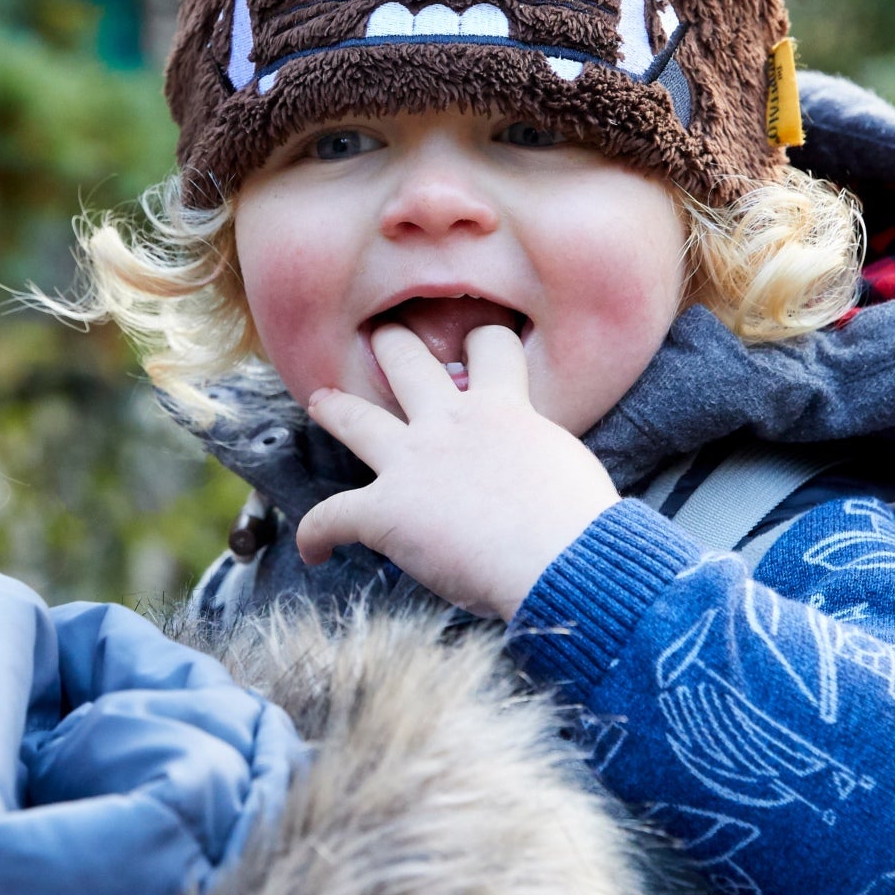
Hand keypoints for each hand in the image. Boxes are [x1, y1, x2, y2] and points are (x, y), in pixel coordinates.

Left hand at [293, 323, 620, 618]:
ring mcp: (411, 462)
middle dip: (393, 345)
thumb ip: (540, 459)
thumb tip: (541, 486)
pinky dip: (315, 534)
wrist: (562, 556)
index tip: (475, 347)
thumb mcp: (569, 466)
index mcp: (505, 407)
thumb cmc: (581, 522)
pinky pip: (332, 516)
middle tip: (382, 337)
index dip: (482, 344)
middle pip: (408, 360)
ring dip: (334, 408)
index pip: (491, 349)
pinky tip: (312, 551)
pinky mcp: (385, 510)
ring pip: (356, 417)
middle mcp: (451, 422)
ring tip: (320, 402)